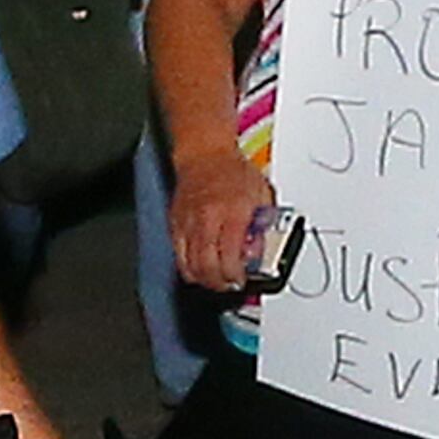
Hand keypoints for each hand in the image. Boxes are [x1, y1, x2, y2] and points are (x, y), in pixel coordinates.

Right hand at [169, 141, 272, 292]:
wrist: (205, 153)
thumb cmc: (233, 170)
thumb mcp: (261, 196)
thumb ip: (262, 226)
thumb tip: (260, 251)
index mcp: (232, 213)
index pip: (230, 258)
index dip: (236, 276)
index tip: (243, 279)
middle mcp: (208, 220)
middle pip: (207, 266)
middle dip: (220, 283)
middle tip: (230, 284)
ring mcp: (188, 223)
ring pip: (190, 265)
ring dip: (204, 279)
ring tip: (216, 280)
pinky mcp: (175, 224)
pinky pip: (178, 255)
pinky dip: (188, 267)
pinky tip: (199, 268)